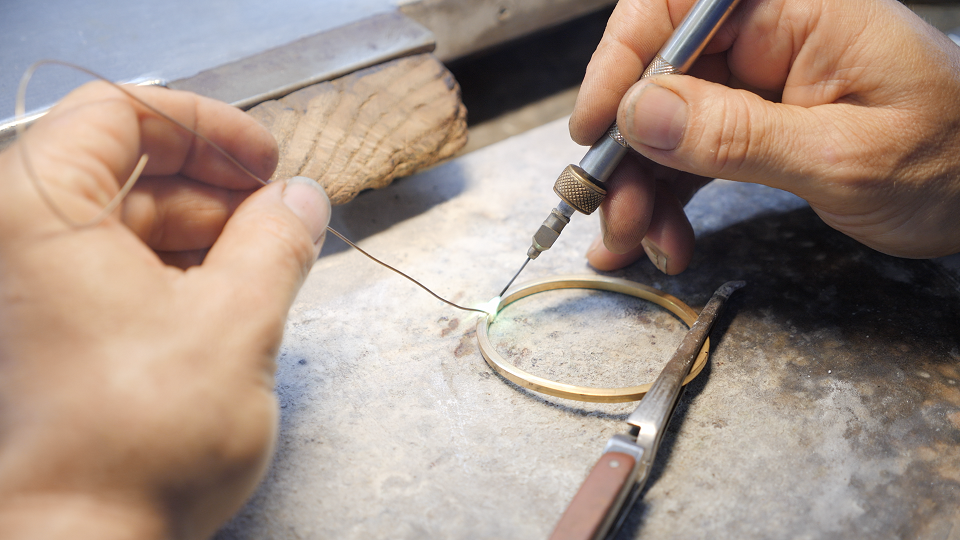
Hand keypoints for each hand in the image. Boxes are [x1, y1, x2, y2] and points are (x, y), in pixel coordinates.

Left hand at [0, 82, 329, 538]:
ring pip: (127, 225)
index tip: (265, 159)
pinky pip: (116, 272)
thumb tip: (301, 198)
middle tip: (283, 220)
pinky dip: (177, 273)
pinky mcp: (47, 333)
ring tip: (268, 265)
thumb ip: (278, 241)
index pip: (121, 112)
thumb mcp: (238, 321)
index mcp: (39, 211)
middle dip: (217, 191)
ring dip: (205, 236)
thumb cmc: (141, 436)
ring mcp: (28, 290)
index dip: (206, 127)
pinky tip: (228, 299)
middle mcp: (17, 241)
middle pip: (128, 171)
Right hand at [572, 0, 959, 272]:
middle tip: (612, 213)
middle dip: (626, 152)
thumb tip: (640, 112)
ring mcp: (756, 85)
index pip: (676, 10)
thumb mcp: (843, 156)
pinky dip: (667, 200)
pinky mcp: (752, 127)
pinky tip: (658, 239)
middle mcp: (767, 39)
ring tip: (639, 243)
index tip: (594, 127)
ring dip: (641, 189)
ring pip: (663, 127)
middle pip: (658, 79)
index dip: (621, 62)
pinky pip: (689, 157)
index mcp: (796, 11)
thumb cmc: (952, 160)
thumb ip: (737, 133)